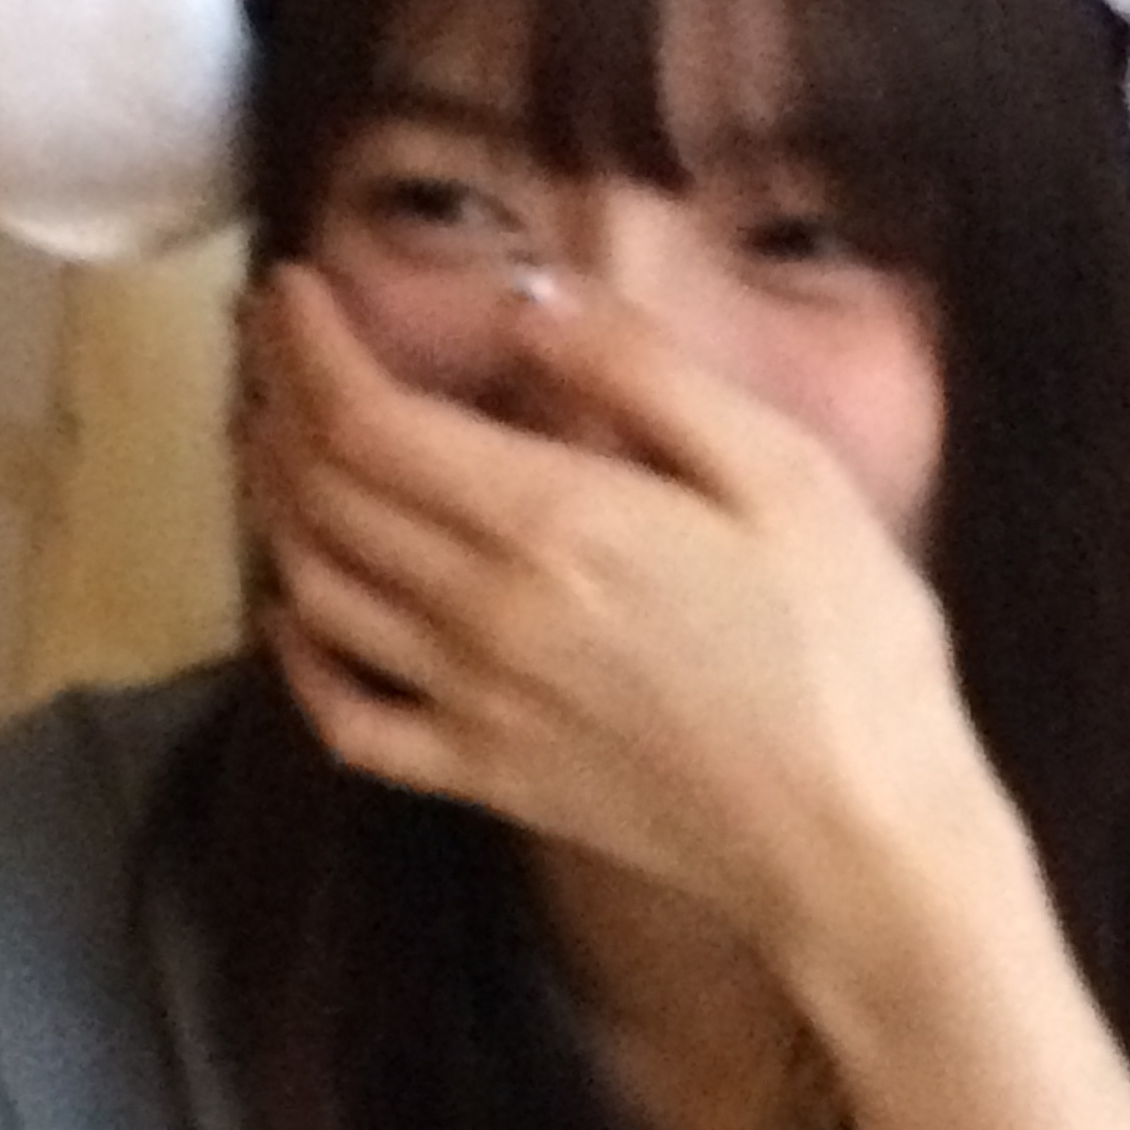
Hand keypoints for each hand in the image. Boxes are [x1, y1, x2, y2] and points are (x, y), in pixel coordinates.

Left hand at [241, 263, 1006, 985]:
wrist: (857, 841)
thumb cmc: (847, 648)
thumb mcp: (781, 469)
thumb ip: (643, 372)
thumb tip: (526, 298)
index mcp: (553, 522)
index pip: (368, 417)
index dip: (308, 346)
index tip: (290, 287)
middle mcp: (484, 613)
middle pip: (323, 492)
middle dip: (278, 402)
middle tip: (272, 345)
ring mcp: (472, 706)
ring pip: (315, 588)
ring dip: (275, 504)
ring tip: (275, 441)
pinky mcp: (484, 779)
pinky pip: (346, 718)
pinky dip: (296, 655)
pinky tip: (293, 609)